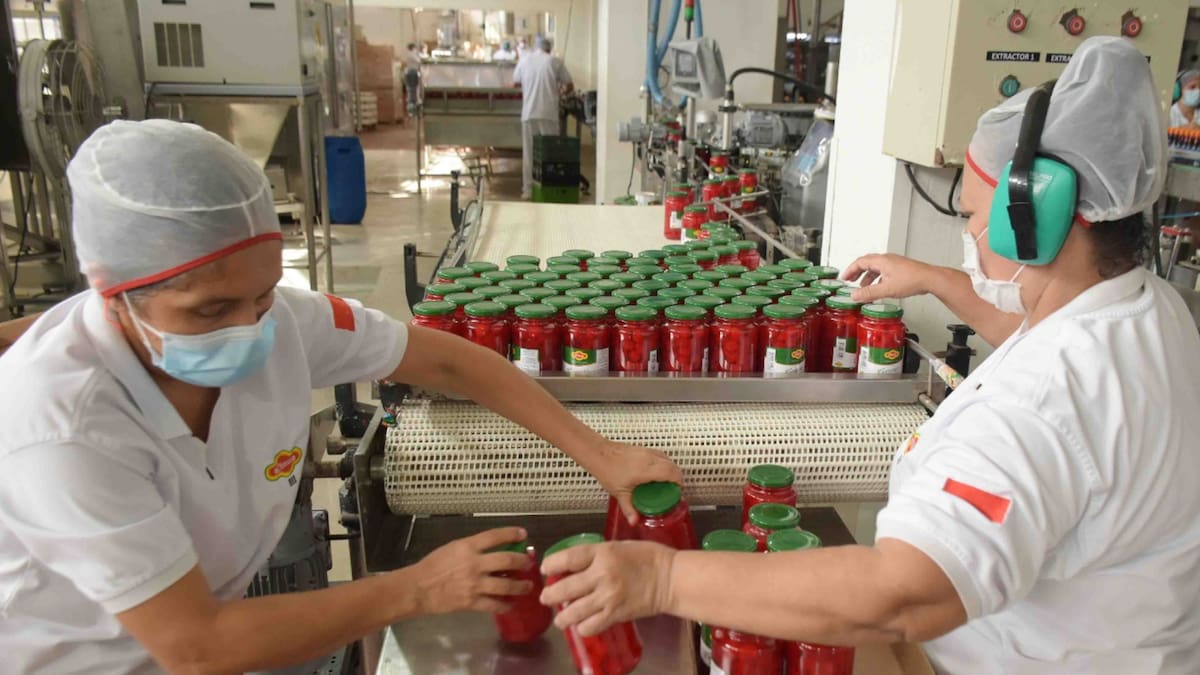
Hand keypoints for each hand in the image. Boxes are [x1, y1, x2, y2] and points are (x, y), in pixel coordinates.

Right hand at [409, 527, 533, 614]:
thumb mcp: (452, 548)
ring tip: (527, 586)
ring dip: (520, 586)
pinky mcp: (472, 602)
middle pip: (507, 560)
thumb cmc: (432, 565)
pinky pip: (494, 605)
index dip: (512, 533)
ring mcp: (475, 584)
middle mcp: (475, 564)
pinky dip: (505, 605)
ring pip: (506, 585)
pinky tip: (510, 604)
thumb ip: (472, 548)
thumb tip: (492, 549)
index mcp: (468, 547)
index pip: (495, 536)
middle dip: (522, 562)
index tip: (523, 533)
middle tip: (529, 564)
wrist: (418, 588)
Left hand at [540, 541, 676, 636]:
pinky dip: (582, 628)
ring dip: (562, 617)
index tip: (545, 570)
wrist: (670, 578)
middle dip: (550, 596)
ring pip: (573, 612)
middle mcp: (602, 575)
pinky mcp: (616, 614)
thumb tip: (573, 565)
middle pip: (564, 588)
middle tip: (546, 598)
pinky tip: (582, 625)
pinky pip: (590, 626)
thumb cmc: (647, 557)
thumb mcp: (617, 546)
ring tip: (560, 618)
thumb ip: (595, 555)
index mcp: (602, 553)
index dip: (551, 565)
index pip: (567, 558)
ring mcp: (608, 597)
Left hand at [582, 441, 683, 524]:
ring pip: (667, 458)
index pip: (671, 473)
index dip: (678, 482)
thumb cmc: (607, 470)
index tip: (678, 490)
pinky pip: (659, 455)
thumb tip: (634, 521)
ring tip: (667, 481)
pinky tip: (657, 471)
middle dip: (677, 476)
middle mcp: (649, 458)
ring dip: (671, 468)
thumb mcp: (619, 493)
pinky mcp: (643, 448)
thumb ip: (629, 509)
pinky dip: (663, 462)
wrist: (598, 453)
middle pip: (672, 465)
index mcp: (646, 470)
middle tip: (674, 488)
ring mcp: (646, 451)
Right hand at [842, 253, 942, 303]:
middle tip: (850, 280)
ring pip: (875, 268)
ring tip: (863, 287)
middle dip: (857, 272)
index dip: (850, 270)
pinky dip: (877, 278)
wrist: (930, 279)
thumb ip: (869, 293)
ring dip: (867, 277)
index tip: (844, 277)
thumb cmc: (913, 280)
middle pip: (866, 263)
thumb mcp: (886, 289)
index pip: (859, 262)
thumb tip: (855, 295)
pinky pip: (883, 271)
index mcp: (881, 261)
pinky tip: (879, 287)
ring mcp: (894, 263)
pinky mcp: (900, 268)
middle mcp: (887, 259)